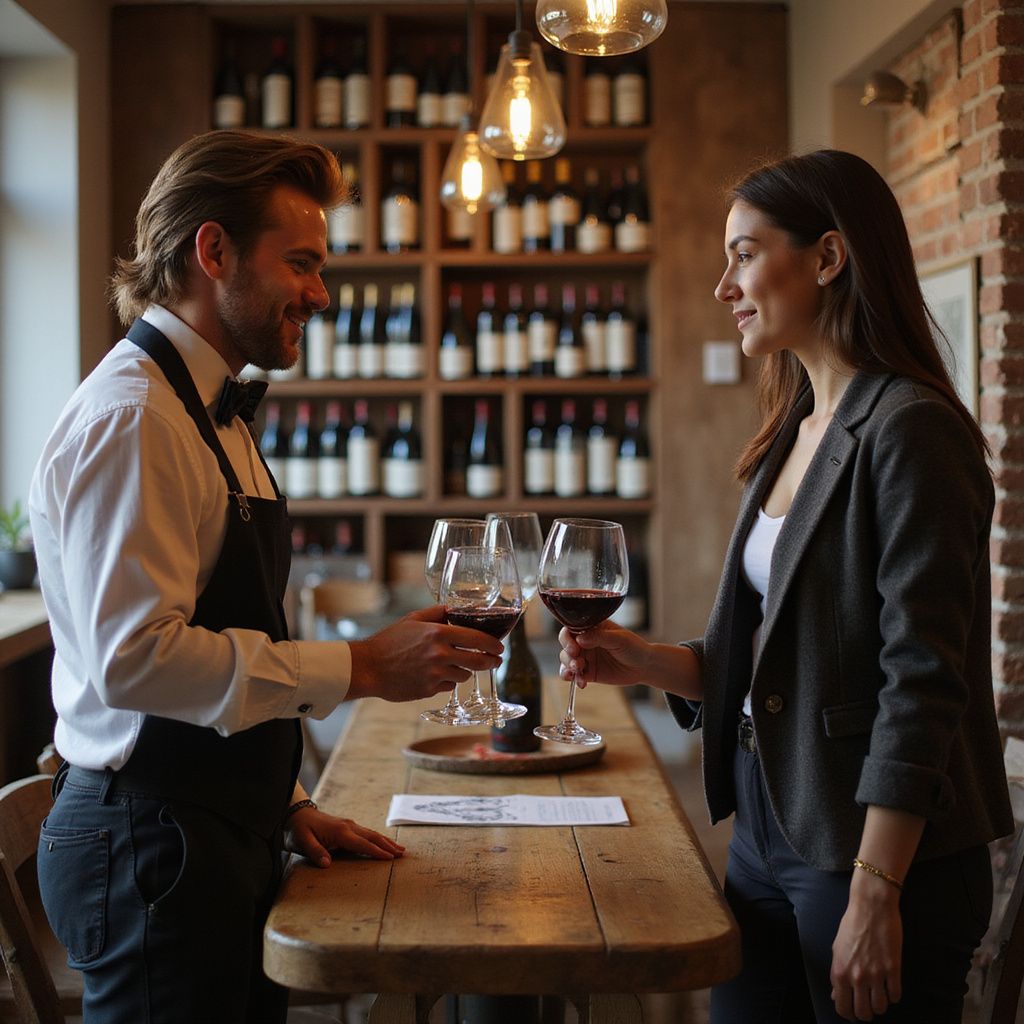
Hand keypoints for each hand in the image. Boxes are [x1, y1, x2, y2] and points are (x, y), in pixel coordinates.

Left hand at [285, 805, 404, 866]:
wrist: (296, 813)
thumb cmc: (299, 830)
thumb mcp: (302, 842)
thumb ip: (315, 852)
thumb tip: (327, 864)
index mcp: (340, 832)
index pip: (362, 844)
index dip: (377, 852)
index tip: (390, 858)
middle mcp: (348, 826)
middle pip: (372, 837)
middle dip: (388, 845)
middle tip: (402, 854)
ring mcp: (349, 825)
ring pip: (371, 834)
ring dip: (386, 841)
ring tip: (399, 849)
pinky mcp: (347, 826)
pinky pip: (366, 833)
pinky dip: (377, 838)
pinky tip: (383, 842)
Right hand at [347, 606, 502, 701]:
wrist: (368, 668)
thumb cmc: (388, 641)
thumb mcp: (413, 619)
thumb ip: (437, 613)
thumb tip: (455, 608)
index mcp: (438, 633)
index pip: (477, 638)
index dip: (493, 644)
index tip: (500, 647)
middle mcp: (440, 654)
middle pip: (478, 661)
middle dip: (491, 661)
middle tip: (495, 661)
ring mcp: (435, 674)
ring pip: (464, 676)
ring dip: (464, 671)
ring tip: (454, 665)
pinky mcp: (429, 690)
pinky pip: (448, 686)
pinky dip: (447, 681)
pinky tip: (435, 675)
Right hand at [558, 620, 651, 689]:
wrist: (644, 667)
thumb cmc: (634, 647)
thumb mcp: (620, 639)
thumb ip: (600, 637)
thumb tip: (580, 639)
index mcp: (591, 628)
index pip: (571, 628)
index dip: (567, 638)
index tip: (574, 648)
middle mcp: (585, 641)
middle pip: (566, 645)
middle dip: (567, 654)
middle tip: (576, 662)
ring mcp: (586, 657)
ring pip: (566, 660)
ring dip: (568, 667)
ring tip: (578, 672)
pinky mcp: (588, 672)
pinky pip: (574, 675)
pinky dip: (573, 679)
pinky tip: (581, 682)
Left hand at [830, 877, 902, 1019]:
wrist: (871, 907)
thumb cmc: (852, 925)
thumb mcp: (837, 949)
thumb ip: (837, 974)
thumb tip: (836, 995)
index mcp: (839, 972)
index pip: (843, 1007)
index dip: (848, 1014)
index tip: (853, 1012)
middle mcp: (857, 976)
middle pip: (863, 1013)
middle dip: (866, 1013)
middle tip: (868, 1005)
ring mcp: (876, 974)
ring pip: (881, 1008)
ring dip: (880, 1005)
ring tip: (879, 995)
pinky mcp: (894, 969)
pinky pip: (896, 995)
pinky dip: (893, 995)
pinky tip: (890, 986)